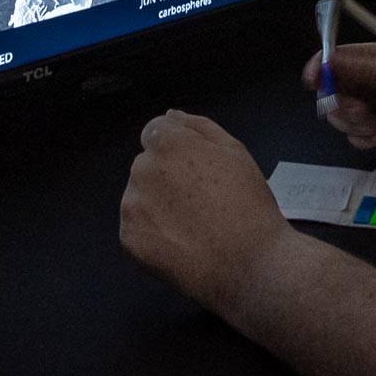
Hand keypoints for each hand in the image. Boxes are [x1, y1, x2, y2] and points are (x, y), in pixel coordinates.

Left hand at [120, 110, 293, 310]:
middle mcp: (143, 168)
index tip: (196, 170)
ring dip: (156, 201)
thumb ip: (199, 126)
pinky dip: (151, 230)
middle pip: (147, 163)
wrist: (246, 261)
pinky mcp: (128, 237)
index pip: (156, 131)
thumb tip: (171, 114)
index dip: (176, 148)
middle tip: (199, 199)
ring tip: (189, 223)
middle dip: (165, 174)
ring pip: (139, 194)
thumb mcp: (235, 151)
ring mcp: (131, 204)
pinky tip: (178, 241)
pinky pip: (136, 225)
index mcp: (168, 143)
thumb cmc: (247, 202)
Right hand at [301, 43, 375, 157]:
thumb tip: (327, 61)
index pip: (336, 58)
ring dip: (353, 124)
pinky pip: (356, 136)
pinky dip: (363, 139)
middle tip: (363, 113)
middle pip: (333, 91)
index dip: (320, 68)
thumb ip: (363, 71)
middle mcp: (372, 82)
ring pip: (342, 116)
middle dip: (340, 104)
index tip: (312, 83)